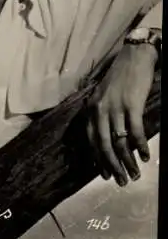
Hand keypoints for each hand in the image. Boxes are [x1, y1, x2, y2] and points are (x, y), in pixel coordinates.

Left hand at [86, 43, 156, 186]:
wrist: (134, 56)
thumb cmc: (120, 77)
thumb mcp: (103, 95)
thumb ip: (102, 115)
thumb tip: (108, 139)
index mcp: (91, 108)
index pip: (91, 140)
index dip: (98, 159)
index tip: (105, 174)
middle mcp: (99, 109)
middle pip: (103, 145)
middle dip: (112, 166)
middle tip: (121, 182)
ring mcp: (115, 107)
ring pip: (120, 142)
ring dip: (128, 161)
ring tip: (135, 174)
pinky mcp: (131, 104)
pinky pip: (135, 131)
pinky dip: (141, 146)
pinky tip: (146, 156)